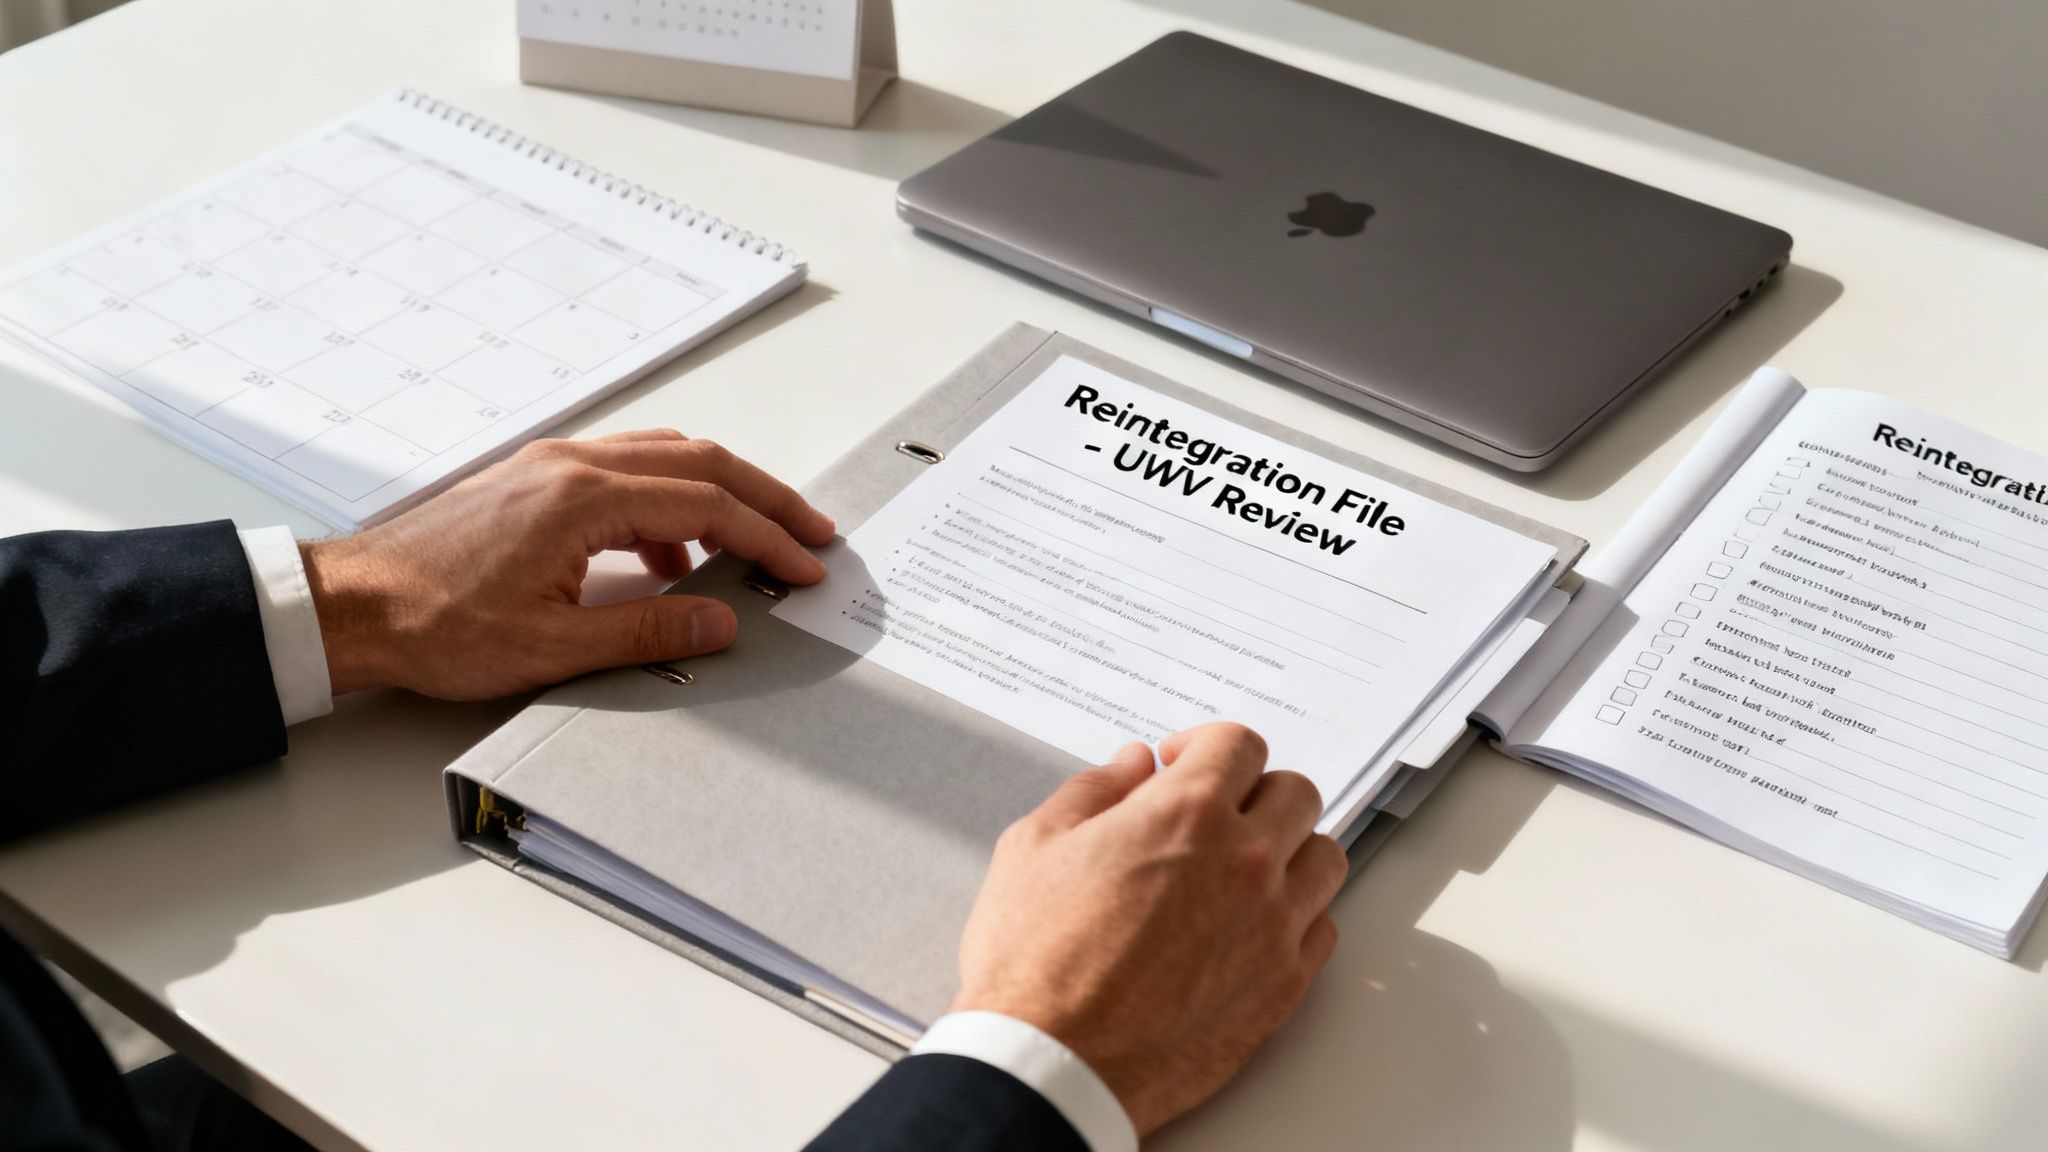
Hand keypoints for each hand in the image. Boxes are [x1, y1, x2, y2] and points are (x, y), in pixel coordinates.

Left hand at [301, 429, 834, 698]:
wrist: (349, 605)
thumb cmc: (433, 625)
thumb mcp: (551, 646)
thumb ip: (647, 630)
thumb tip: (722, 621)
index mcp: (582, 498)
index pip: (705, 506)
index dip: (767, 538)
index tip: (806, 565)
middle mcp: (571, 464)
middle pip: (698, 461)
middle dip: (764, 497)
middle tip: (812, 531)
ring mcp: (549, 465)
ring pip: (663, 456)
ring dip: (718, 493)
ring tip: (754, 541)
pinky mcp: (532, 479)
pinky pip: (624, 472)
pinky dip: (667, 504)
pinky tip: (667, 560)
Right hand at [949, 722, 1347, 1134]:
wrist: (1052, 1063)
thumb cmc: (1033, 962)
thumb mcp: (1035, 845)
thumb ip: (1094, 791)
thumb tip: (1134, 764)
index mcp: (1186, 813)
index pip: (1240, 743)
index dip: (1206, 746)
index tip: (1183, 765)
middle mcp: (1245, 861)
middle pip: (1294, 793)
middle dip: (1252, 792)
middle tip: (1213, 815)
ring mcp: (1273, 926)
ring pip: (1324, 856)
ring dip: (1288, 849)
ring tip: (1242, 869)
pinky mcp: (1284, 986)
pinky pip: (1323, 928)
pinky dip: (1296, 916)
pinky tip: (1251, 925)